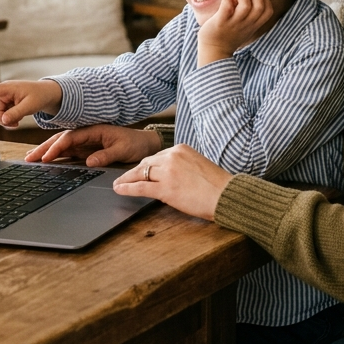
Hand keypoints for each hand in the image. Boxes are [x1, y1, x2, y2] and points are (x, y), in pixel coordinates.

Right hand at [0, 79, 62, 127]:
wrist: (46, 95)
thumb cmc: (39, 96)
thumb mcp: (30, 106)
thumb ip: (16, 113)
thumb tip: (3, 120)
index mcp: (8, 88)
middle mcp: (3, 92)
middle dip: (1, 119)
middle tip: (15, 125)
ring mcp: (4, 98)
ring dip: (5, 120)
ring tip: (17, 122)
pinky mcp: (7, 104)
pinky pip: (2, 115)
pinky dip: (8, 120)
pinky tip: (17, 120)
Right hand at [24, 124, 162, 167]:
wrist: (145, 144)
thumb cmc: (135, 144)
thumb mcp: (123, 149)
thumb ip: (106, 155)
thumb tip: (89, 162)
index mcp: (93, 130)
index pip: (70, 138)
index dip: (57, 148)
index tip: (46, 158)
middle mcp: (87, 134)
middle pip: (61, 140)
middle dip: (44, 148)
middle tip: (28, 158)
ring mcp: (86, 142)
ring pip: (62, 146)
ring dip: (46, 151)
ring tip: (30, 158)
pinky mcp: (87, 150)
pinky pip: (68, 153)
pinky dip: (56, 156)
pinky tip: (46, 161)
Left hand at [112, 144, 232, 220]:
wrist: (226, 195)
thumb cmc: (217, 185)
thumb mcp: (197, 165)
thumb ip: (182, 165)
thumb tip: (169, 174)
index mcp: (180, 148)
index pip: (157, 156)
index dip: (147, 165)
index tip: (141, 170)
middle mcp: (172, 156)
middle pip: (146, 163)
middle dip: (135, 171)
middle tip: (125, 177)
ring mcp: (167, 172)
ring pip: (140, 173)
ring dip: (126, 179)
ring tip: (118, 183)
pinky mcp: (165, 188)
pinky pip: (140, 187)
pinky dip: (127, 188)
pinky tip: (119, 190)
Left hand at [197, 0, 273, 66]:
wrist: (213, 50)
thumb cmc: (230, 35)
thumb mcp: (246, 29)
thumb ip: (252, 18)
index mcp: (253, 25)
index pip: (269, 11)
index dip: (264, 1)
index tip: (254, 1)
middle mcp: (246, 24)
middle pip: (260, 6)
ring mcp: (234, 23)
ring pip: (245, 5)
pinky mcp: (220, 22)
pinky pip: (227, 6)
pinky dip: (226, 0)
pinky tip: (224, 3)